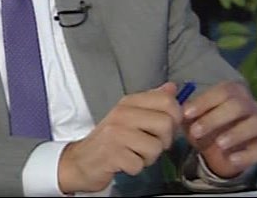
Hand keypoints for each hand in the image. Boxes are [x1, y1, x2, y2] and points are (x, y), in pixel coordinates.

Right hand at [57, 82, 181, 193]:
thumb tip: (172, 87)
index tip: (166, 126)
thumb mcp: (129, 114)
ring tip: (134, 153)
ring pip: (156, 147)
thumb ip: (152, 101)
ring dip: (148, 157)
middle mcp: (122, 114)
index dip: (175, 117)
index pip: (167, 101)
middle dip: (163, 140)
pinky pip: (140, 164)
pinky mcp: (112, 155)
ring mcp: (116, 134)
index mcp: (129, 102)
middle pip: (166, 124)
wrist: (81, 160)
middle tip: (149, 143)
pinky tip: (125, 162)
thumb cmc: (110, 138)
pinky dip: (135, 168)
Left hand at [181, 81, 256, 177]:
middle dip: (215, 118)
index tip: (186, 114)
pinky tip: (231, 159)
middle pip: (237, 106)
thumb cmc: (205, 122)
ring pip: (254, 125)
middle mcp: (249, 105)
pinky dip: (246, 155)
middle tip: (196, 132)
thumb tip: (169, 94)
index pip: (222, 91)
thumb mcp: (192, 114)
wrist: (219, 146)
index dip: (204, 102)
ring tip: (217, 144)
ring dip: (235, 134)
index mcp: (232, 92)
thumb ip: (182, 105)